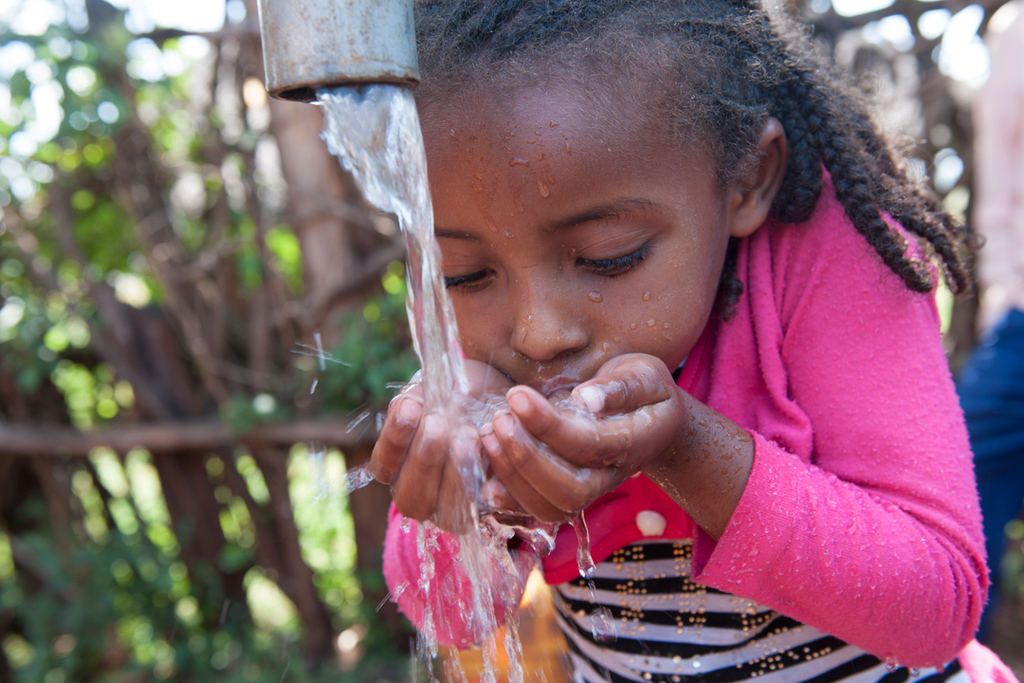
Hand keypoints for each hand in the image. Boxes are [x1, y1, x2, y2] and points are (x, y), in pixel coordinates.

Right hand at [370, 361, 515, 532]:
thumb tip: (408, 406)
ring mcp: (455, 509)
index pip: (385, 465)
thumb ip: (419, 398)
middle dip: (424, 460)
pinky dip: (490, 485)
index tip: (411, 406)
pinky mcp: (490, 509)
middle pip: (411, 499)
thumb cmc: (464, 392)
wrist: (507, 395)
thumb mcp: (438, 387)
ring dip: (455, 474)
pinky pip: (487, 508)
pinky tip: (493, 455)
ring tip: (468, 435)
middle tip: (439, 424)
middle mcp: (422, 494)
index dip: (395, 438)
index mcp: (399, 467)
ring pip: (448, 512)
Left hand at [481, 353, 686, 523]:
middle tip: (498, 420)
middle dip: (527, 457)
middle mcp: (609, 477)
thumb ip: (620, 388)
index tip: (516, 395)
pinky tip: (484, 476)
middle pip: (568, 489)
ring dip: (512, 475)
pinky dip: (508, 498)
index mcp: (631, 444)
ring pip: (549, 506)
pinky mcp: (566, 494)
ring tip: (487, 435)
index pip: (585, 443)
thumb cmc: (645, 391)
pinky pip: (536, 511)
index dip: (547, 424)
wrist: (653, 419)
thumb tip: (587, 399)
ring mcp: (588, 491)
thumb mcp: (644, 376)